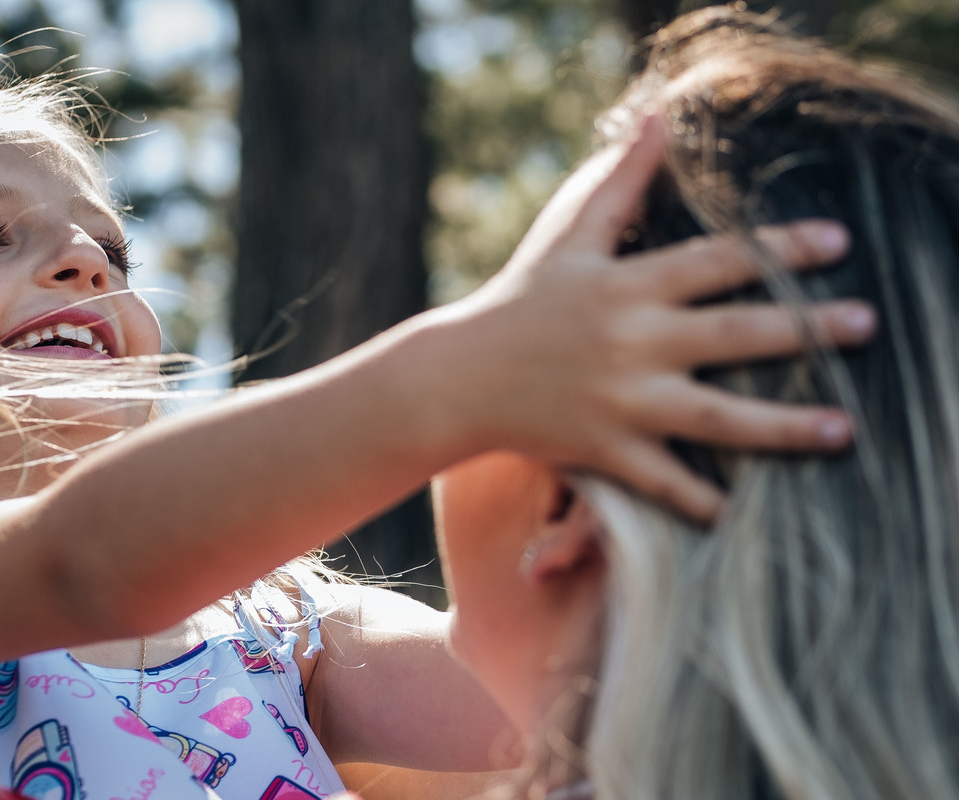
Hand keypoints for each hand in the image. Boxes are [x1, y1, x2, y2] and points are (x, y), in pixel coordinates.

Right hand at [435, 114, 873, 521]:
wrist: (459, 375)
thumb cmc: (520, 298)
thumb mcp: (568, 235)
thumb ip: (620, 179)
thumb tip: (659, 118)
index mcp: (627, 286)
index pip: (717, 260)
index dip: (781, 248)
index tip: (838, 242)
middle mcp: (631, 343)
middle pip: (734, 335)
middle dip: (806, 329)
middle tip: (867, 324)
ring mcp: (620, 403)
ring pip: (717, 418)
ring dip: (785, 427)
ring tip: (844, 429)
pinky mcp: (606, 451)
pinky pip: (665, 481)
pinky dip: (702, 501)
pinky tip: (744, 510)